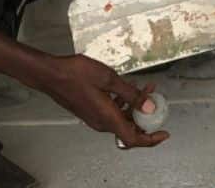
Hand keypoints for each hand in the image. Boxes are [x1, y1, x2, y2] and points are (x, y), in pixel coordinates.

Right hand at [41, 54, 168, 147]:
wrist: (51, 74)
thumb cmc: (74, 75)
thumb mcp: (108, 79)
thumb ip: (130, 94)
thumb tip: (148, 106)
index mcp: (107, 117)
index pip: (133, 139)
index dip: (151, 139)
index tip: (163, 133)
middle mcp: (101, 122)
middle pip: (129, 128)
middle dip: (145, 116)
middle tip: (154, 102)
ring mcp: (94, 117)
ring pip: (121, 118)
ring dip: (134, 107)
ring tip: (144, 89)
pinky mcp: (90, 111)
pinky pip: (111, 113)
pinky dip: (123, 103)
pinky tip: (125, 89)